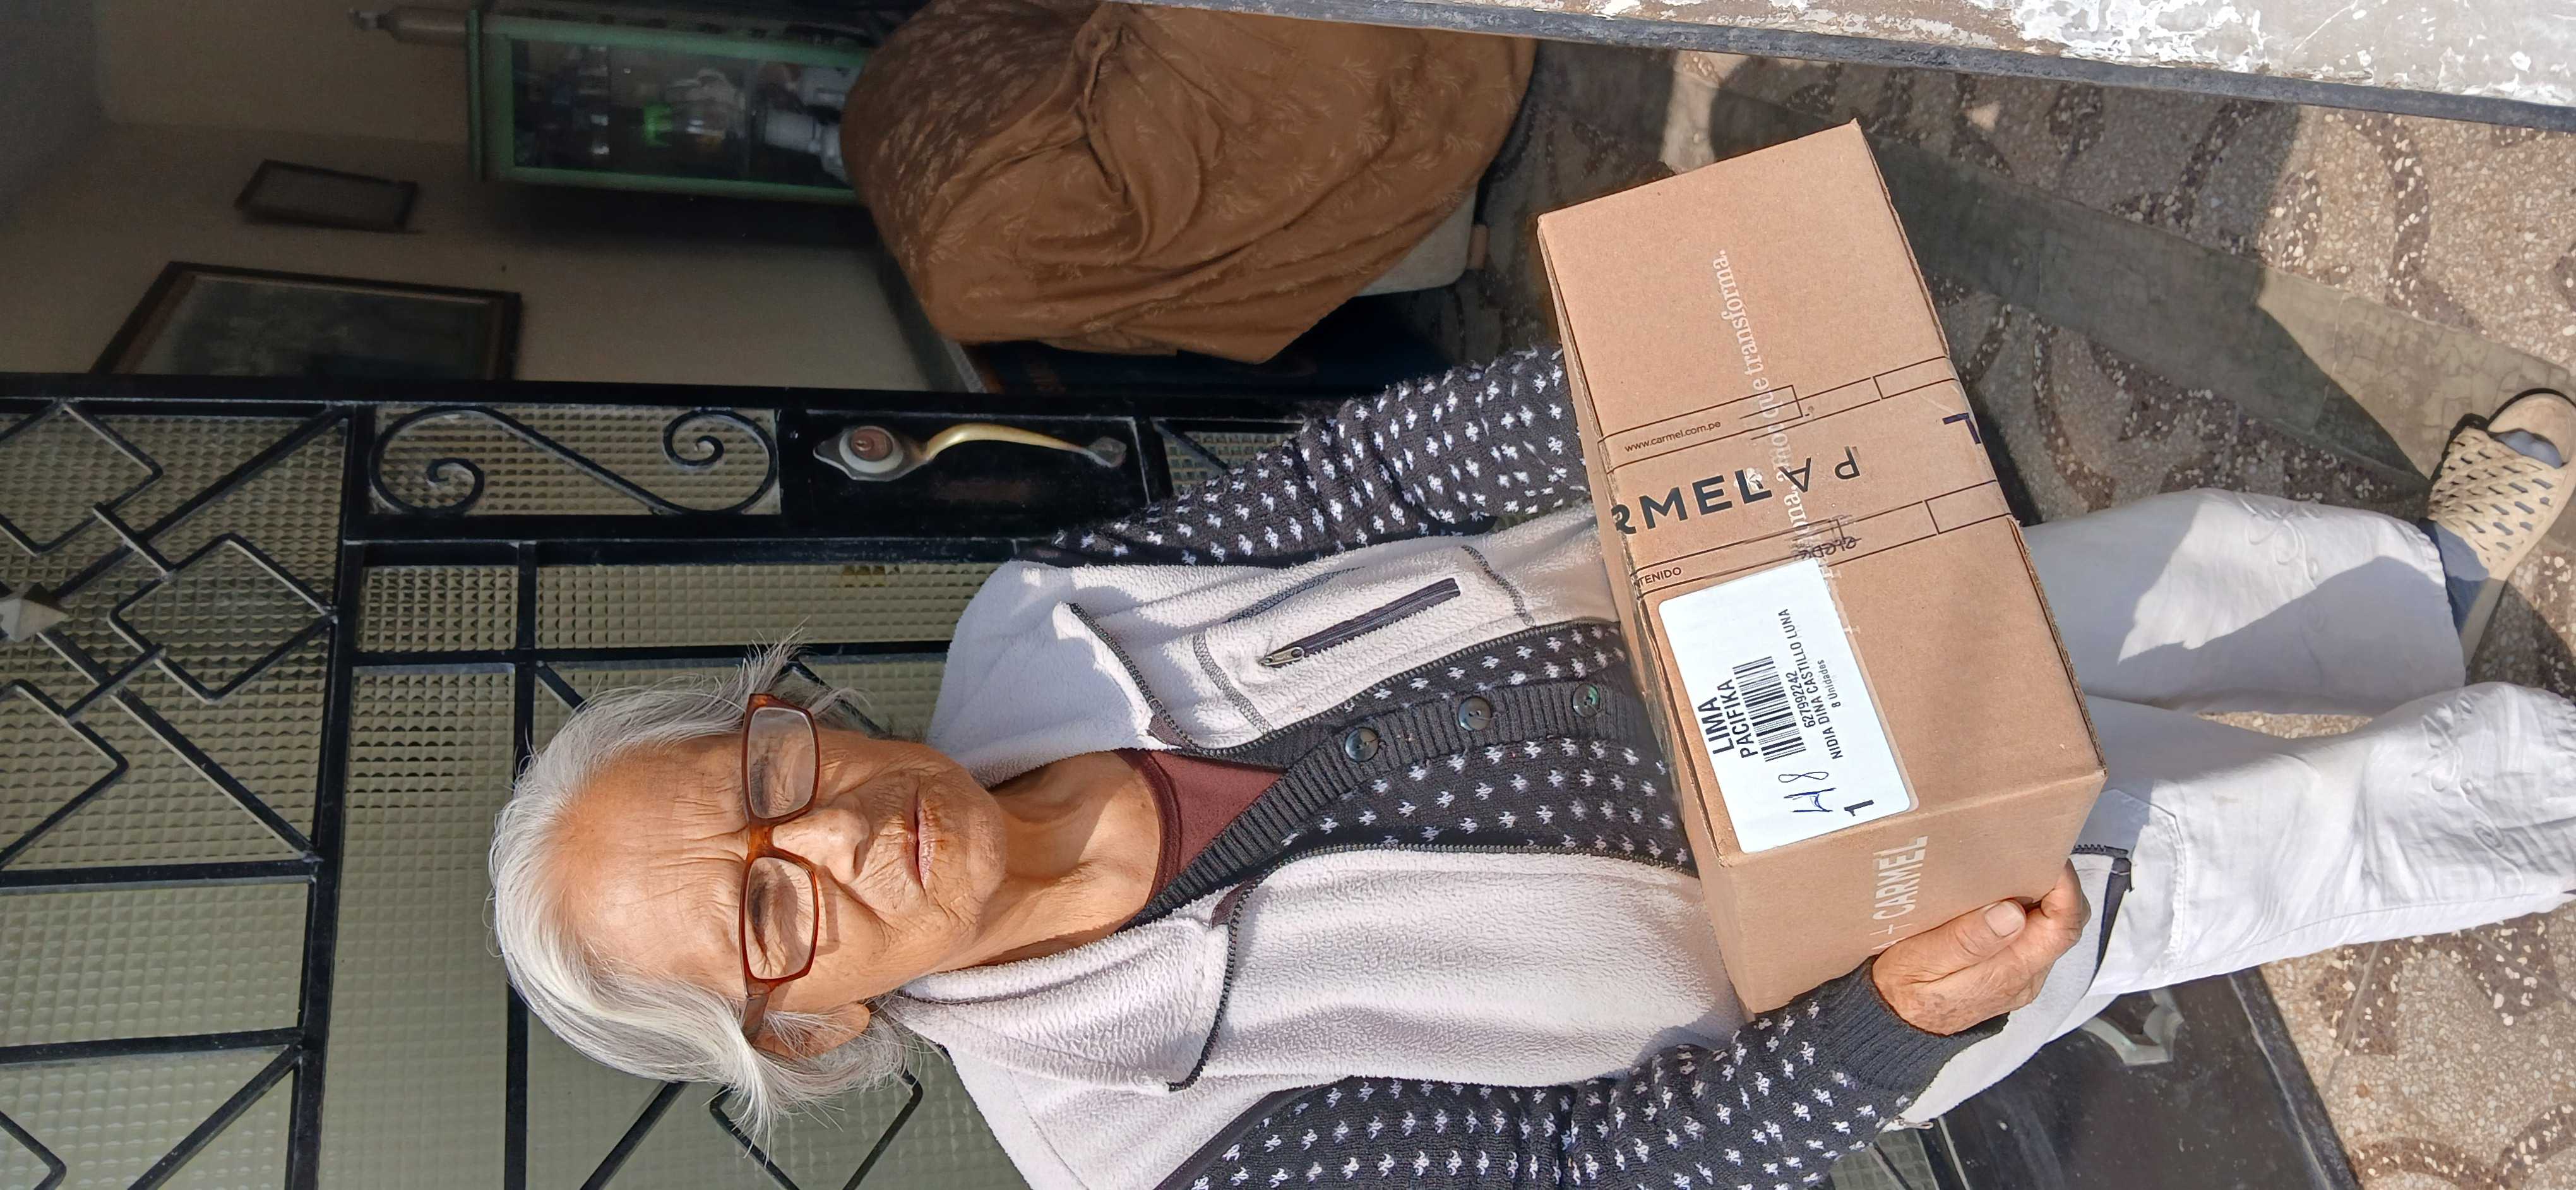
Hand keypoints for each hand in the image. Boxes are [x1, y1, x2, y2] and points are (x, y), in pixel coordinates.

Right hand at [1872, 864, 2087, 1035]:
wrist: (1892, 1028)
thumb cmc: (1899, 991)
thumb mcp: (1920, 961)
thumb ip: (1966, 941)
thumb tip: (2013, 913)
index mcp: (2010, 973)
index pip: (2063, 926)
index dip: (2064, 887)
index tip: (2043, 854)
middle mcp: (2026, 978)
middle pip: (2063, 924)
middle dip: (2055, 885)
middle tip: (2025, 851)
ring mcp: (2020, 978)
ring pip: (2049, 929)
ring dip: (2039, 895)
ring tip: (2008, 864)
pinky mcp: (2010, 975)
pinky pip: (2032, 937)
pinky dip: (2024, 910)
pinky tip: (1996, 893)